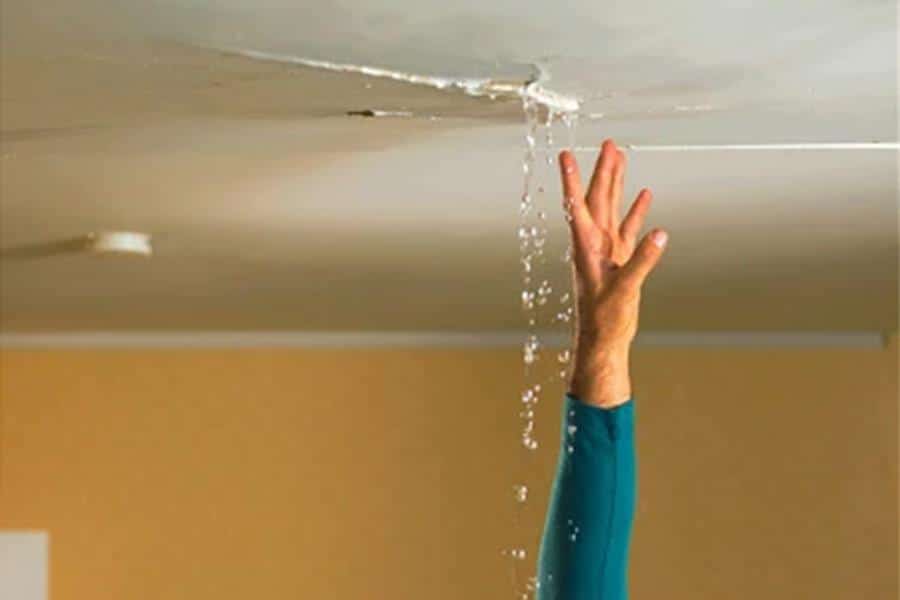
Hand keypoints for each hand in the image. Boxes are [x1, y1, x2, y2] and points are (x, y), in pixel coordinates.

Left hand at [559, 139, 667, 407]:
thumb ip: (641, 261)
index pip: (577, 205)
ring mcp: (607, 251)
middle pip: (598, 198)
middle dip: (602, 170)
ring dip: (617, 183)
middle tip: (608, 143)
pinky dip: (636, 212)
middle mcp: (594, 244)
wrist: (604, 341)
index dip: (571, 178)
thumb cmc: (605, 320)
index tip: (565, 154)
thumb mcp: (624, 290)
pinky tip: (644, 196)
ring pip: (612, 208)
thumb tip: (660, 233)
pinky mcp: (620, 261)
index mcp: (586, 247)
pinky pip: (628, 229)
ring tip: (620, 157)